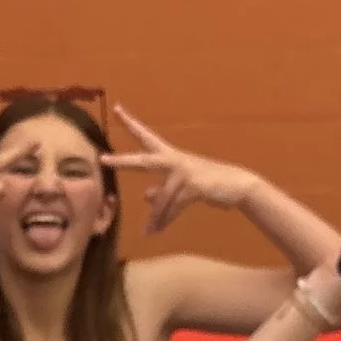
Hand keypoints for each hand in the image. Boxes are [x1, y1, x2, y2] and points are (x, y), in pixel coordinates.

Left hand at [101, 104, 256, 233]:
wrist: (237, 185)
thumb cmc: (209, 184)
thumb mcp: (182, 186)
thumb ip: (162, 190)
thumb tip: (145, 195)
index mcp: (171, 156)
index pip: (146, 137)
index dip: (131, 124)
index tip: (116, 108)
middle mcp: (175, 160)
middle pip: (144, 161)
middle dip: (123, 161)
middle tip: (102, 159)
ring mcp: (184, 172)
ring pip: (161, 198)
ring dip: (155, 218)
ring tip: (147, 231)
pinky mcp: (193, 186)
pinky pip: (172, 207)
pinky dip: (163, 220)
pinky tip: (155, 231)